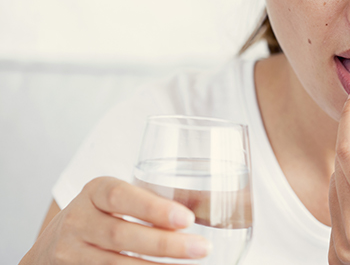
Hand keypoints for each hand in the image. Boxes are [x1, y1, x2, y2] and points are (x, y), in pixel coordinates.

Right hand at [21, 177, 210, 263]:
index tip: (186, 218)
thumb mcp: (115, 201)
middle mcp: (78, 220)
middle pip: (122, 234)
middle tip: (202, 248)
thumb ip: (148, 203)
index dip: (153, 208)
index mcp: (95, 192)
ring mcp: (70, 252)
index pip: (121, 196)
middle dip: (166, 244)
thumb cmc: (102, 217)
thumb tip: (202, 214)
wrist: (52, 247)